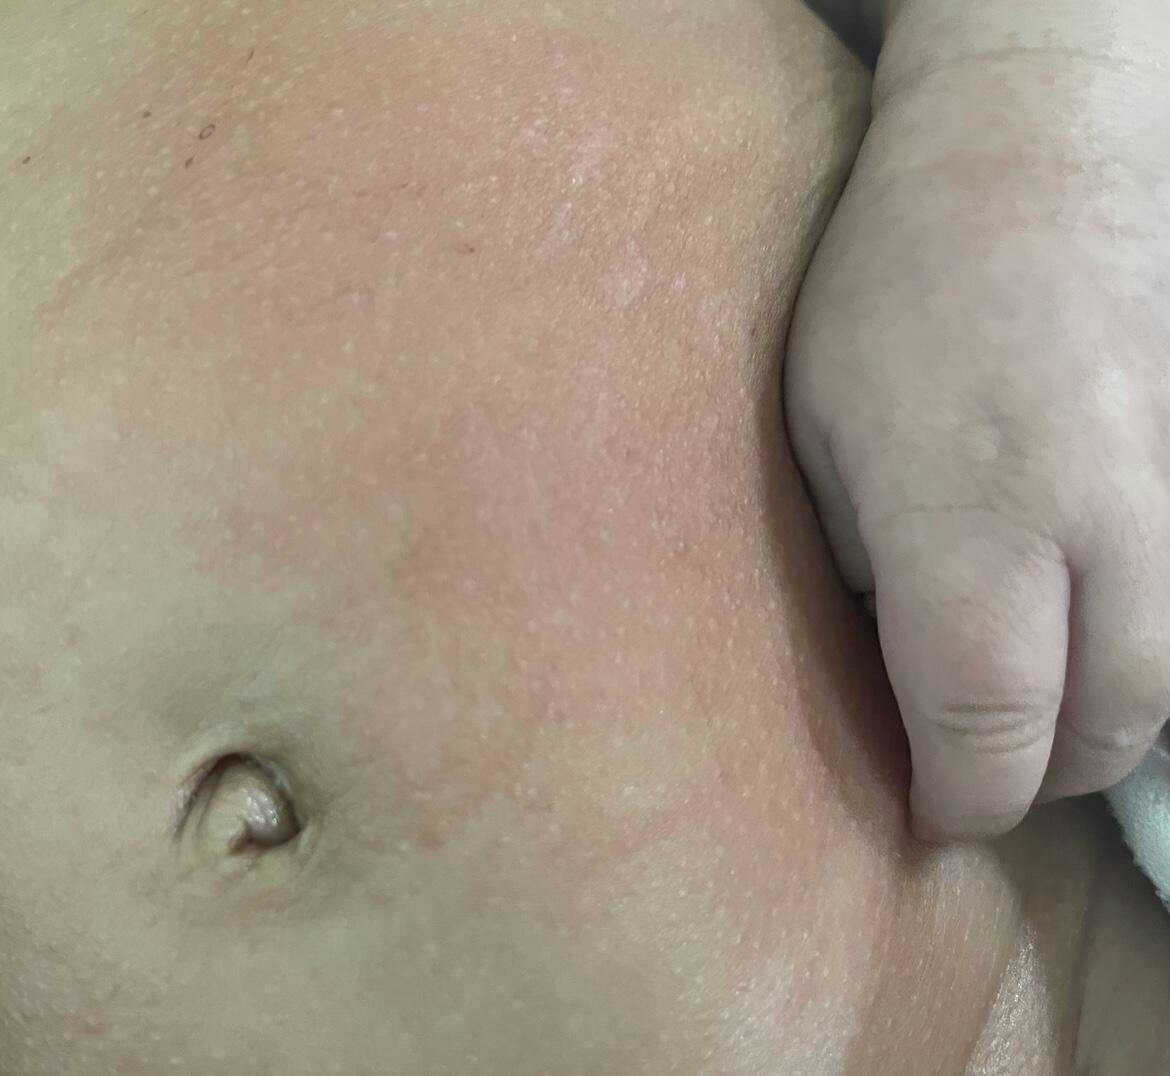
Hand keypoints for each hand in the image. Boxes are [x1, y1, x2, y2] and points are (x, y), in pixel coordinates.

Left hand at [785, 49, 1169, 840]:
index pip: (987, 732)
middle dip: (1035, 778)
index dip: (959, 797)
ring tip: (1034, 720)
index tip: (928, 811)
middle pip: (1101, 733)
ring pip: (1169, 686)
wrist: (1044, 141)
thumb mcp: (818, 426)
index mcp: (971, 526)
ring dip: (1101, 728)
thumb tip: (893, 647)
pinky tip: (1093, 638)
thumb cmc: (898, 277)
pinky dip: (1147, 655)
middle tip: (976, 773)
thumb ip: (860, 557)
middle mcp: (1102, 532)